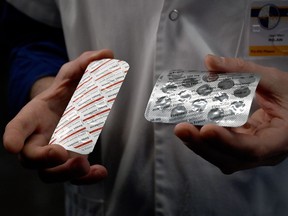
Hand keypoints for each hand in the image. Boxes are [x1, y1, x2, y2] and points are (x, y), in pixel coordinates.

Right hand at [3, 49, 113, 183]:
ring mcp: (53, 154)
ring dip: (65, 173)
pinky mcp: (69, 162)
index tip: (11, 144)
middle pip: (29, 157)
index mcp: (34, 115)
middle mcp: (39, 138)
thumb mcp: (74, 75)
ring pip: (49, 174)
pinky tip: (100, 171)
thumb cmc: (66, 92)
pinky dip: (85, 179)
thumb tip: (107, 54)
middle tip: (61, 153)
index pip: (18, 126)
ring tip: (83, 164)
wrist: (69, 107)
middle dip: (42, 159)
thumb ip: (87, 64)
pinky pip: (72, 178)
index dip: (13, 136)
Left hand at [174, 55, 287, 173]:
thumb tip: (210, 61)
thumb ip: (243, 70)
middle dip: (203, 145)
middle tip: (181, 128)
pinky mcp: (240, 148)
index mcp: (281, 140)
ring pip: (222, 157)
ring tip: (182, 126)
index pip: (254, 149)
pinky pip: (220, 149)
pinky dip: (204, 139)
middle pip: (231, 159)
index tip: (206, 129)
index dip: (228, 142)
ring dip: (199, 144)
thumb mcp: (275, 81)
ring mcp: (251, 154)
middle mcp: (265, 153)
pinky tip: (192, 125)